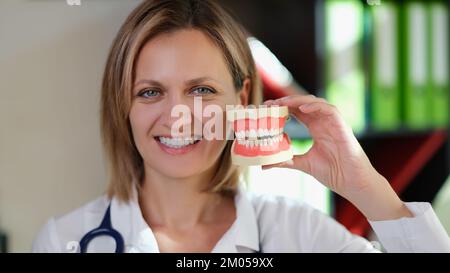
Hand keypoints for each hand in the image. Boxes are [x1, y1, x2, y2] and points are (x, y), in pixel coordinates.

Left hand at [263, 95, 411, 219]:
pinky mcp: (342, 126)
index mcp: (315, 128)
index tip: (266, 109)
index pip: (296, 112)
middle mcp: (323, 122)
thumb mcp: (303, 164)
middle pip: (303, 104)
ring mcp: (333, 123)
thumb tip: (264, 165)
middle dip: (286, 101)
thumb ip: (285, 161)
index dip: (282, 108)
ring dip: (298, 100)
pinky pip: (329, 109)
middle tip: (269, 104)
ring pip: (315, 102)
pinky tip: (302, 109)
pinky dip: (316, 106)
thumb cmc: (333, 172)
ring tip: (282, 103)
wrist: (352, 183)